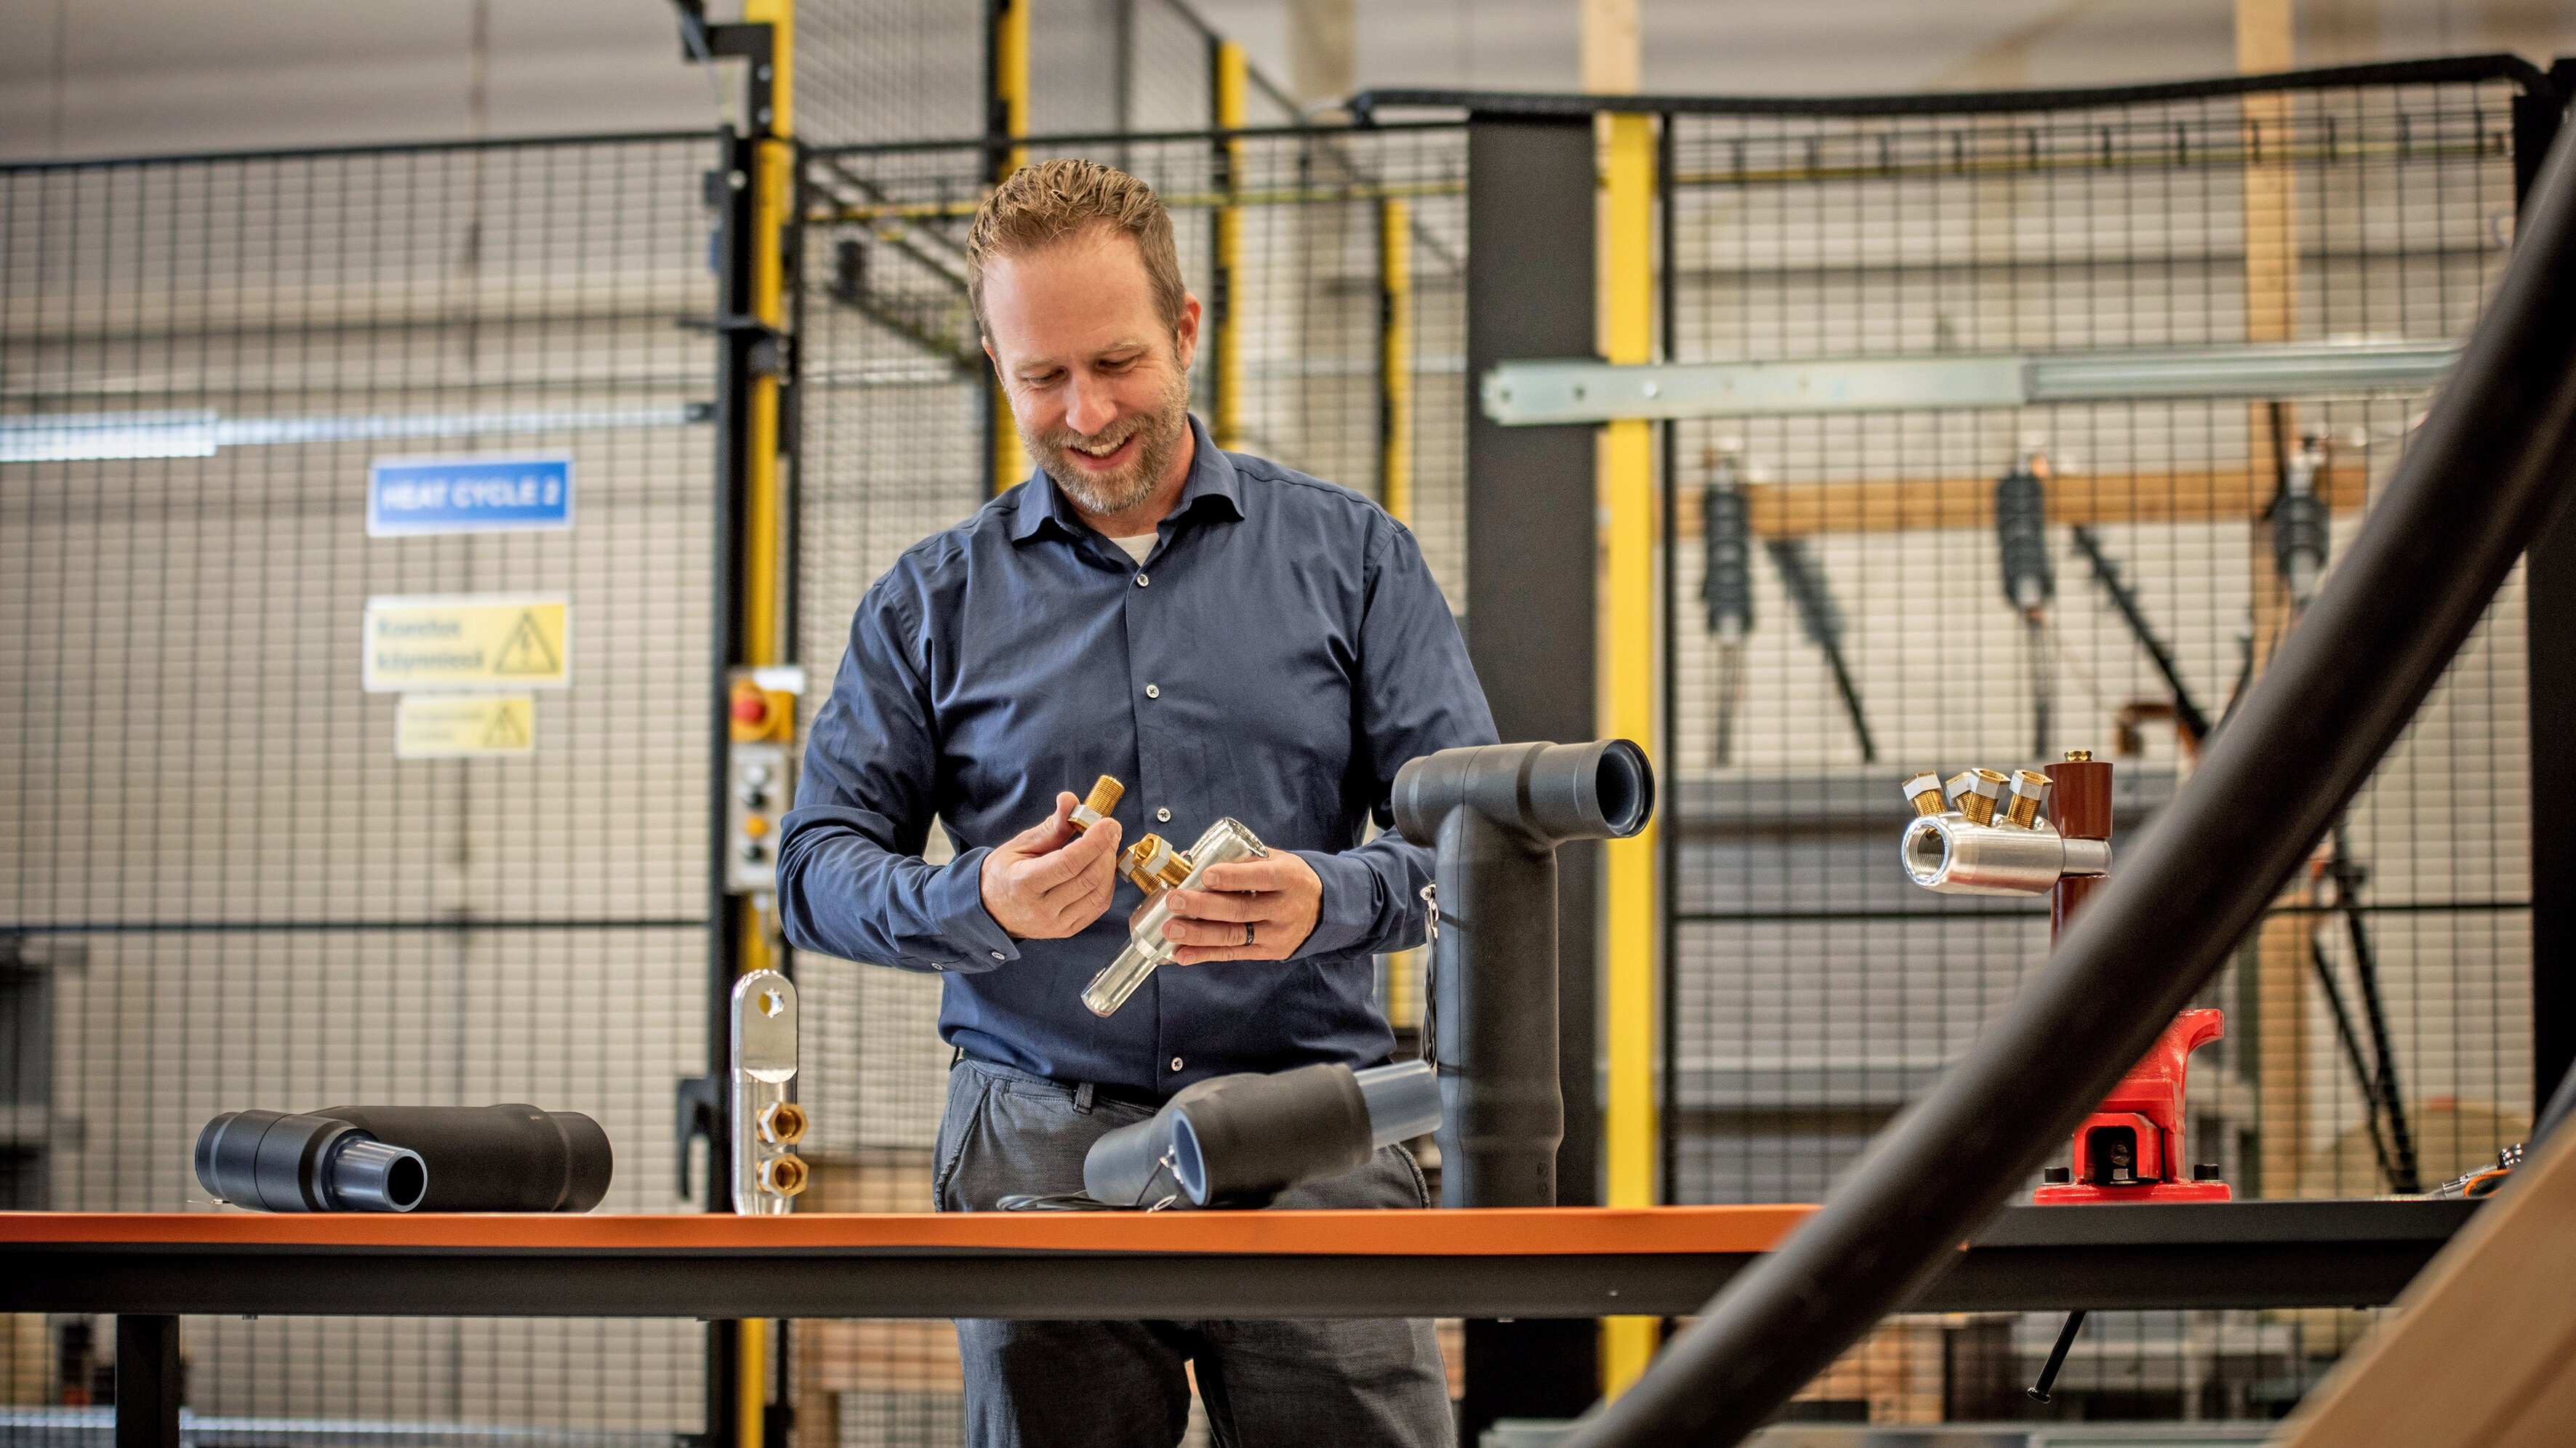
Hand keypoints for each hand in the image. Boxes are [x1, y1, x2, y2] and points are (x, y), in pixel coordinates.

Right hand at [979, 792, 1122, 939]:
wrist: (991, 909)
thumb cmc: (1004, 873)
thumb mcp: (1021, 844)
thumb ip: (1051, 826)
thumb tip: (1070, 800)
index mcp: (1024, 883)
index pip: (1068, 863)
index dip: (1094, 842)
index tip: (1108, 824)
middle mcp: (1041, 909)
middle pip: (1088, 879)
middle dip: (1106, 850)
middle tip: (1111, 830)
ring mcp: (1055, 924)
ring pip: (1098, 894)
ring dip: (1109, 867)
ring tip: (1107, 847)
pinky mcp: (1067, 930)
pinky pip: (1098, 907)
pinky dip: (1107, 885)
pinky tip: (1103, 868)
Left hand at [1152, 853, 1321, 963]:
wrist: (1324, 909)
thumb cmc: (1290, 879)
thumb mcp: (1277, 860)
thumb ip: (1242, 859)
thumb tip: (1193, 861)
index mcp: (1288, 878)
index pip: (1260, 878)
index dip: (1232, 877)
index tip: (1206, 875)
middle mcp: (1284, 908)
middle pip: (1240, 909)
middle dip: (1203, 906)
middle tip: (1175, 900)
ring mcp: (1276, 934)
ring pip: (1233, 935)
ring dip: (1198, 934)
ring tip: (1171, 929)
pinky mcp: (1268, 952)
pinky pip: (1233, 954)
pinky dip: (1205, 955)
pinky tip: (1182, 954)